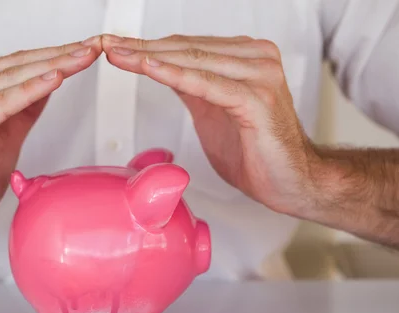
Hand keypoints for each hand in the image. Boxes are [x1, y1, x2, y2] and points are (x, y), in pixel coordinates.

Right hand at [0, 38, 102, 247]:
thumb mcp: (3, 139)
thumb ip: (21, 111)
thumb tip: (48, 83)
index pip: (17, 64)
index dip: (55, 56)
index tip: (87, 50)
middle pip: (18, 64)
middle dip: (61, 55)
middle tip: (94, 46)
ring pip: (12, 78)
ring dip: (52, 66)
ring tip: (83, 57)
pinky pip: (0, 104)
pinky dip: (29, 91)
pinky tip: (54, 79)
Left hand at [102, 34, 319, 214]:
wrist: (291, 181)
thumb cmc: (256, 150)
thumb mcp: (213, 111)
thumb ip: (194, 87)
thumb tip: (164, 69)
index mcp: (245, 58)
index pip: (186, 46)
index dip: (147, 46)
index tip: (114, 46)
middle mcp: (256, 59)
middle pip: (186, 48)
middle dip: (141, 48)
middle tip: (107, 45)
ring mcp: (260, 75)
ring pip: (194, 60)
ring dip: (151, 58)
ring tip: (118, 55)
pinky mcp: (257, 99)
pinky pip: (208, 84)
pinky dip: (176, 76)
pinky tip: (150, 68)